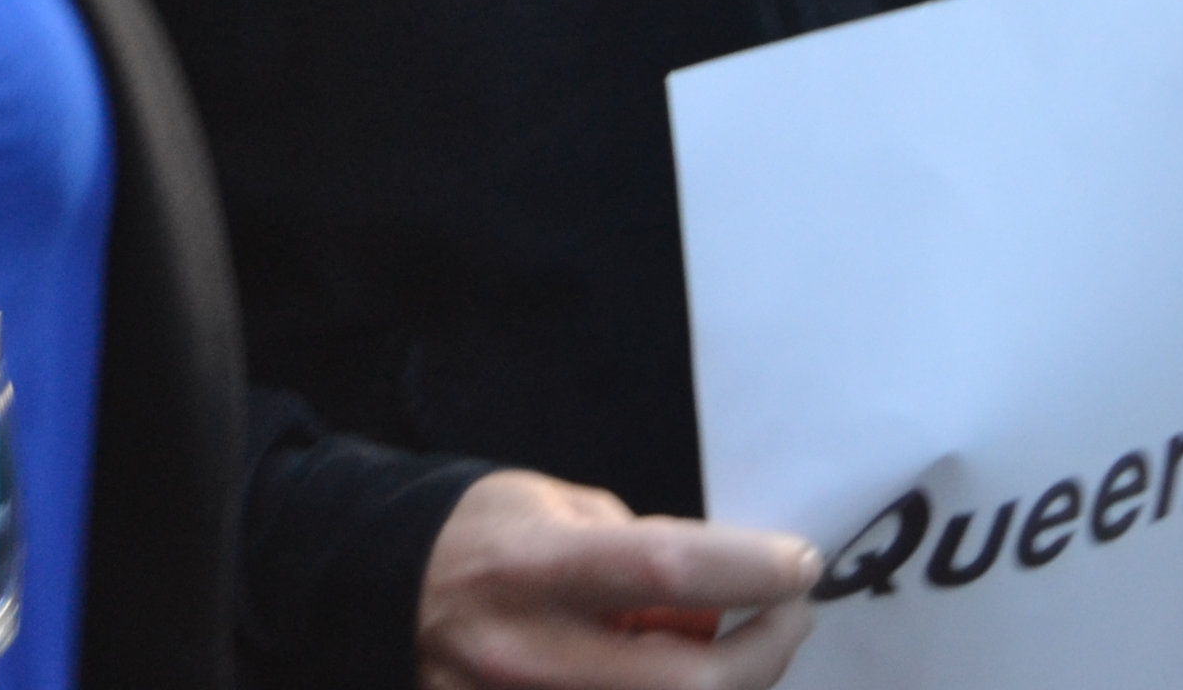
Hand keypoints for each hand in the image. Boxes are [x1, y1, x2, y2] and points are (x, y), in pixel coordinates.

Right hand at [418, 468, 817, 689]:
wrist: (382, 589)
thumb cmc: (484, 533)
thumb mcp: (561, 509)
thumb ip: (640, 553)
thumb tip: (717, 605)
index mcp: (536, 567)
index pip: (666, 568)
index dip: (751, 570)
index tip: (799, 562)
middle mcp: (529, 653)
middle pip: (686, 683)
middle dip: (765, 651)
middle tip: (789, 615)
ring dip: (724, 684)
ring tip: (731, 648)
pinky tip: (678, 670)